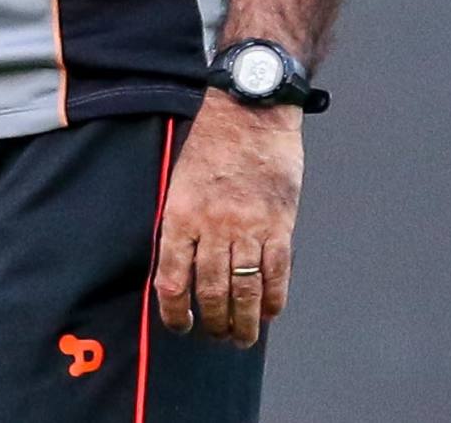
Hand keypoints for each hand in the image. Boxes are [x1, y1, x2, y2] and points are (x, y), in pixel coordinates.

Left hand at [153, 92, 302, 346]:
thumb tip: (179, 269)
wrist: (249, 113)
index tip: (180, 326)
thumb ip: (180, 224)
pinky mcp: (279, 224)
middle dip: (211, 323)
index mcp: (180, 215)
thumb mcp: (179, 182)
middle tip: (215, 337)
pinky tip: (270, 313)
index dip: (174, 312)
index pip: (171, 278)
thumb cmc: (210, 145)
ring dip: (244, 322)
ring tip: (242, 338)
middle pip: (210, 291)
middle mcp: (212, 226)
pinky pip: (277, 273)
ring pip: (244, 290)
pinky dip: (274, 299)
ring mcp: (248, 227)